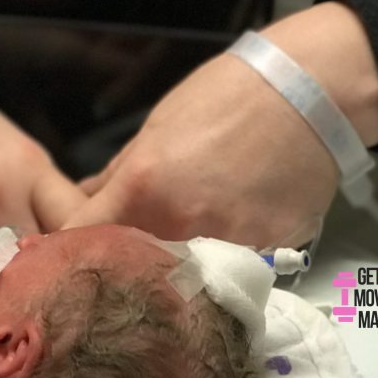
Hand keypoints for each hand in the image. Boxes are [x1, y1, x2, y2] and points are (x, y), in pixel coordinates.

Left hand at [63, 3, 377, 247]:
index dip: (65, 245)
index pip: (77, 239)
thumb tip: (84, 200)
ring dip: (162, 277)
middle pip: (123, 272)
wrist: (313, 93)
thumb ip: (116, 173)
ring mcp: (221, 249)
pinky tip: (214, 251)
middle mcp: (176, 228)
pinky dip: (211, 271)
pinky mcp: (262, 260)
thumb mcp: (156, 126)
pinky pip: (221, 278)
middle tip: (114, 261)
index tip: (65, 248)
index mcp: (140, 188)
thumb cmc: (228, 96)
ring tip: (165, 261)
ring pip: (173, 283)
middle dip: (113, 269)